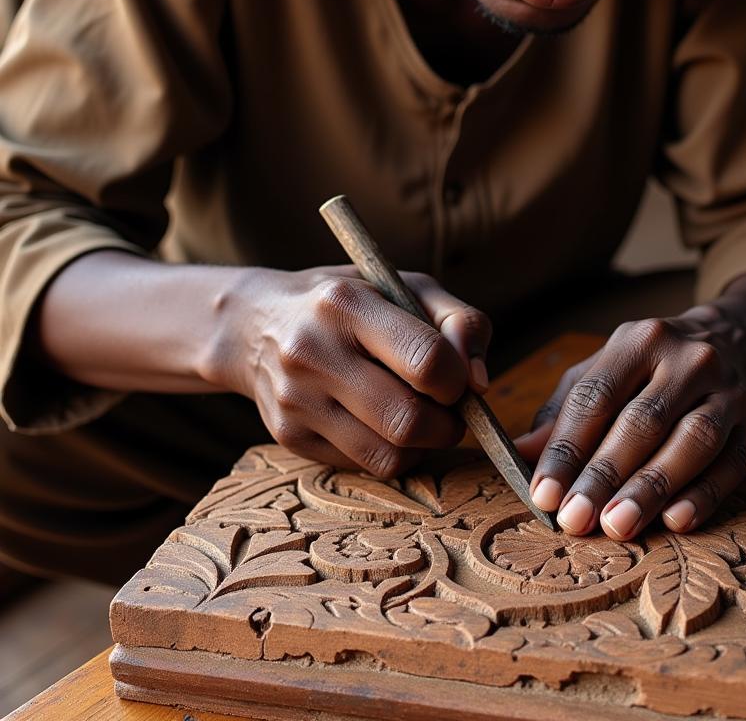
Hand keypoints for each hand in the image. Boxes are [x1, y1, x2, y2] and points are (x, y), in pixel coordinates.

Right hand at [207, 266, 490, 476]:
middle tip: (451, 411)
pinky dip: (390, 454)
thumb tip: (480, 382)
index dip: (458, 380)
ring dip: (423, 446)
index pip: (425, 360)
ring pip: (388, 456)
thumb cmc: (351, 302)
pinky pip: (363, 467)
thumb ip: (459, 321)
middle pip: (408, 419)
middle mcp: (312, 352)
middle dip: (448, 424)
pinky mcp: (287, 437)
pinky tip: (384, 425)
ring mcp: (294, 400)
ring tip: (423, 419)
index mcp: (345, 304)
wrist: (257, 324)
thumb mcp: (406, 287)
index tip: (457, 379)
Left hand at [515, 303, 745, 540]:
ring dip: (652, 488)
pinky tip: (676, 521)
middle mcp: (686, 359)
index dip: (567, 447)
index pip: (596, 396)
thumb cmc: (650, 366)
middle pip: (642, 421)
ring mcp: (725, 389)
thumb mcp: (603, 371)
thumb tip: (520, 454)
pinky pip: (732, 463)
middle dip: (604, 474)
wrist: (731, 341)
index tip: (543, 493)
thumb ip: (563, 412)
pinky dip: (704, 494)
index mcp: (638, 341)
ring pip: (691, 441)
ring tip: (618, 526)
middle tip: (575, 519)